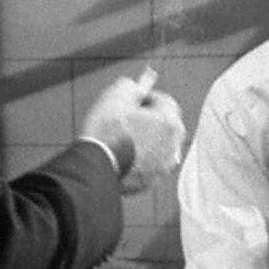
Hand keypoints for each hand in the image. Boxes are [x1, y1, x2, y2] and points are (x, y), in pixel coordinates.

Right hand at [80, 68, 185, 194]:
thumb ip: (130, 86)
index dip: (147, 97)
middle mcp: (173, 145)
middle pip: (164, 125)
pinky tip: (122, 155)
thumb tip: (133, 87)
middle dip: (149, 120)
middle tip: (128, 118)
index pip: (165, 101)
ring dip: (145, 141)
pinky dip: (140, 160)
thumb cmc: (106, 133)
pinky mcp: (151, 182)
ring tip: (122, 138)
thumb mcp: (116, 96)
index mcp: (169, 122)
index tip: (136, 99)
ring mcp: (163, 166)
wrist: (96, 165)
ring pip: (158, 147)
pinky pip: (149, 165)